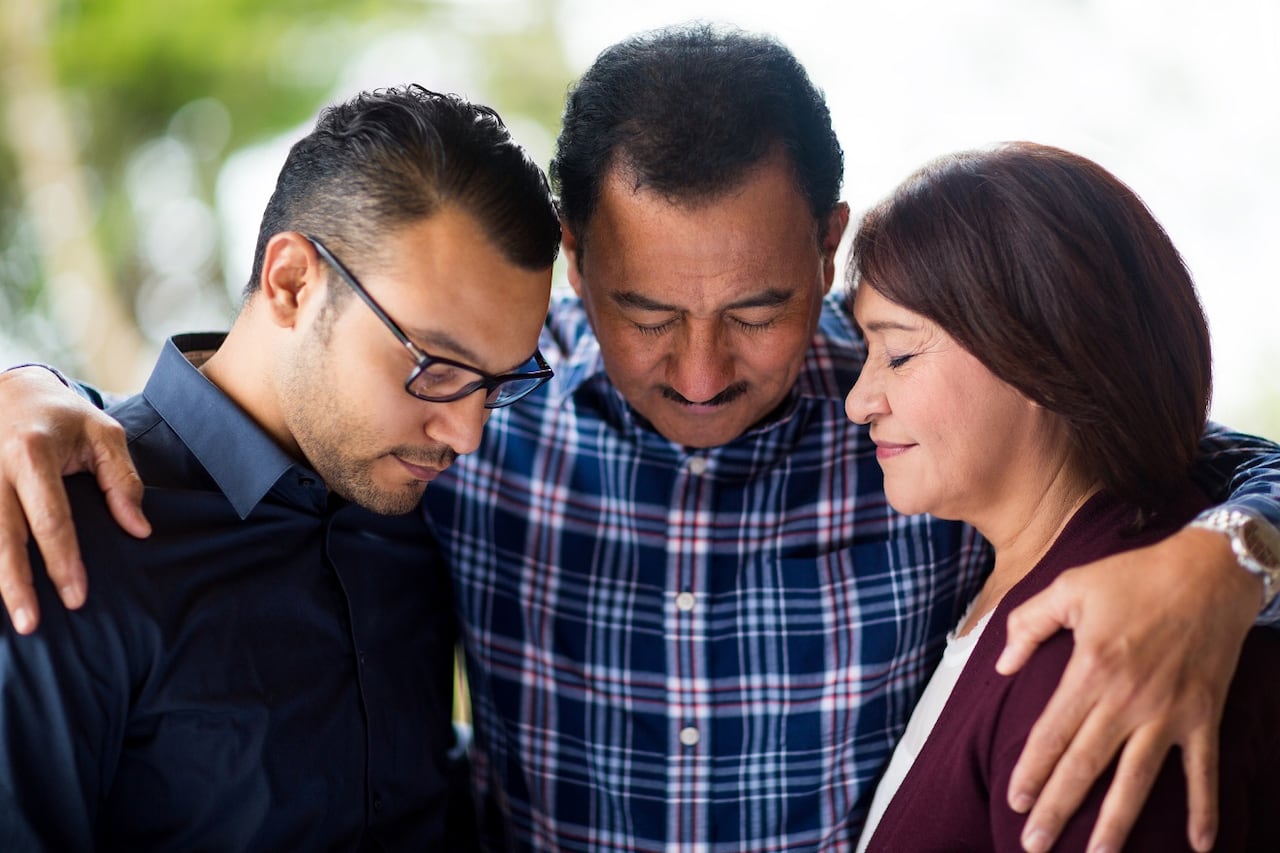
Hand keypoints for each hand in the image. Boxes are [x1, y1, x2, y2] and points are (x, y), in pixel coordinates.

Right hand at [0, 367, 148, 633]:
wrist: (11, 389)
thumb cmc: (64, 418)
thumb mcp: (104, 435)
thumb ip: (123, 481)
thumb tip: (139, 530)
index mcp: (33, 453)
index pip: (51, 518)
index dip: (63, 561)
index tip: (76, 597)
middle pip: (4, 536)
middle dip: (16, 583)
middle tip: (31, 625)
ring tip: (12, 618)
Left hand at [995, 526, 1258, 852]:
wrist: (1209, 571)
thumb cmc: (1133, 577)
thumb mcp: (1069, 587)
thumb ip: (1028, 624)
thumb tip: (1001, 664)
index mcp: (1090, 670)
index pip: (1052, 733)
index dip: (1031, 770)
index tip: (1014, 801)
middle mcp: (1127, 700)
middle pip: (1085, 766)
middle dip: (1058, 808)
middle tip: (1035, 846)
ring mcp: (1168, 713)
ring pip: (1137, 780)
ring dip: (1116, 822)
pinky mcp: (1203, 716)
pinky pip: (1202, 771)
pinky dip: (1203, 809)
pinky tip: (1199, 846)